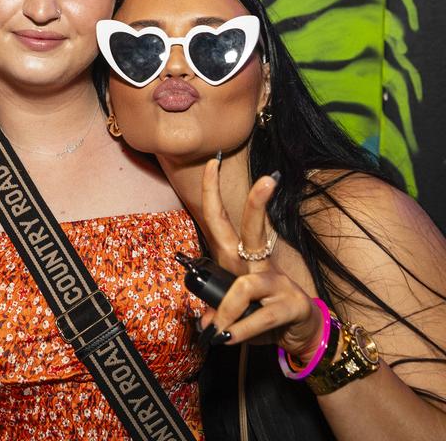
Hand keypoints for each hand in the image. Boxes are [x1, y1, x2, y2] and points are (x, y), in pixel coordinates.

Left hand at [199, 159, 325, 362]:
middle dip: (258, 204)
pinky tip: (229, 339)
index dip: (215, 191)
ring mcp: (277, 282)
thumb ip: (214, 308)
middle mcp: (258, 264)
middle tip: (266, 180)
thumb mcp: (232, 309)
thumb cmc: (261, 314)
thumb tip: (201, 320)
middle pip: (254, 229)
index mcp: (239, 257)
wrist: (299, 336)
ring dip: (226, 311)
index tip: (212, 161)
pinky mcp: (291, 305)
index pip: (223, 218)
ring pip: (245, 287)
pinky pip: (260, 317)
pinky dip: (241, 331)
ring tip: (218, 331)